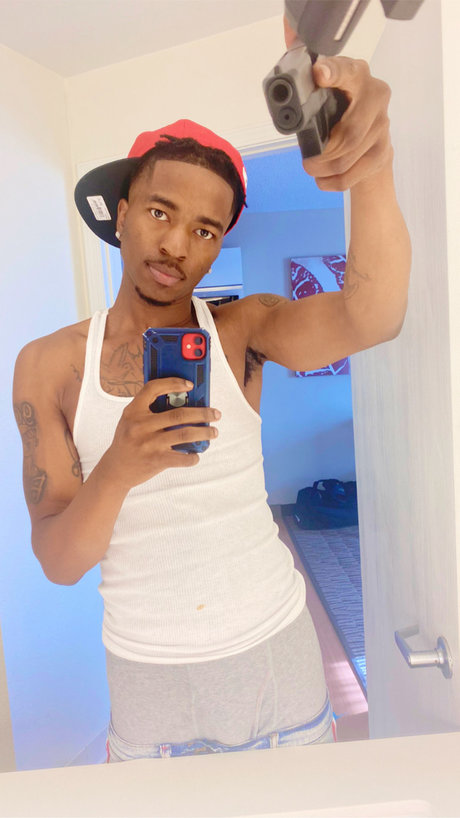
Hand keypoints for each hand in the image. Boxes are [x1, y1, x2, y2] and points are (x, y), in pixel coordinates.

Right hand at [101, 377, 219, 489]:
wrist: (115, 469)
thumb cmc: (128, 440)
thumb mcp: (131, 420)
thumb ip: (150, 410)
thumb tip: (184, 401)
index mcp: (133, 410)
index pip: (153, 388)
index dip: (173, 383)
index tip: (190, 385)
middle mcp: (140, 425)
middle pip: (179, 414)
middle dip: (203, 413)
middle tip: (215, 414)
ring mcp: (148, 444)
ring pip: (185, 434)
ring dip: (204, 432)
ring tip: (214, 432)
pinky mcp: (155, 460)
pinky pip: (182, 458)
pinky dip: (193, 456)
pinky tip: (196, 454)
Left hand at [283, 15, 392, 190]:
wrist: (370, 140)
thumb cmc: (339, 112)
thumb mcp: (326, 95)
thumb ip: (311, 90)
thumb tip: (285, 87)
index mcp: (357, 75)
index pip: (346, 72)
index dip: (334, 73)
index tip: (319, 74)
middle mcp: (376, 96)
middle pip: (349, 133)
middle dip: (323, 153)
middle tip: (306, 162)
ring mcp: (383, 126)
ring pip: (348, 157)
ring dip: (324, 169)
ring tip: (311, 169)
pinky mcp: (383, 152)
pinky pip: (353, 175)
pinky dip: (333, 182)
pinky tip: (322, 180)